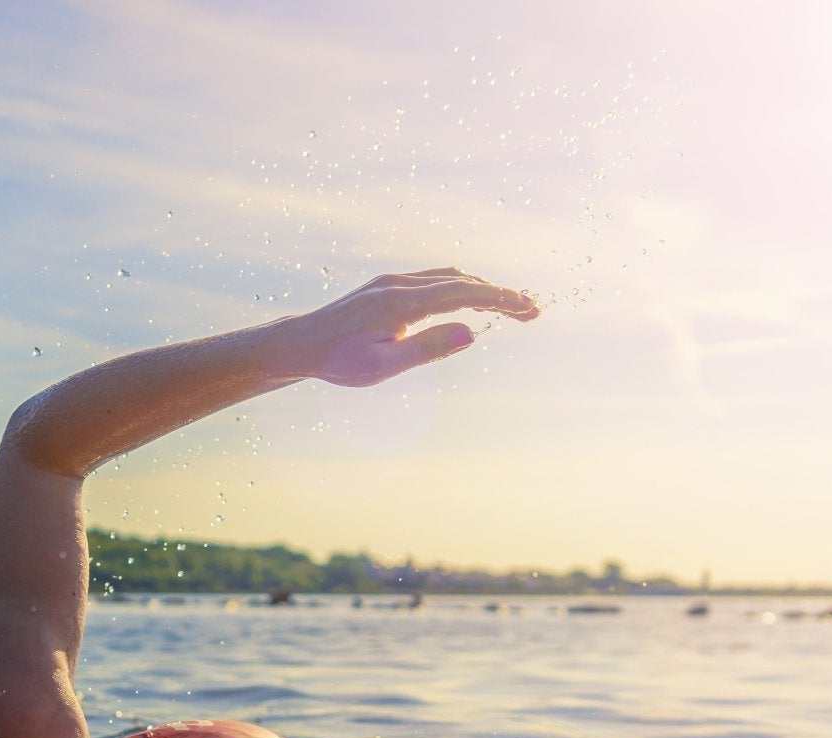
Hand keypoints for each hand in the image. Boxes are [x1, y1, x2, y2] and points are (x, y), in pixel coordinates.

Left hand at [270, 268, 538, 388]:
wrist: (298, 345)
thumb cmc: (338, 362)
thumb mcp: (384, 366)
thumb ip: (427, 348)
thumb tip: (471, 332)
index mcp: (402, 302)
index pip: (463, 293)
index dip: (500, 299)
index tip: (529, 308)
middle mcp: (399, 284)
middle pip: (461, 281)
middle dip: (499, 295)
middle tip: (533, 312)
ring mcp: (391, 282)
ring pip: (448, 277)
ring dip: (481, 289)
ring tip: (510, 307)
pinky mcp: (385, 286)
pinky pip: (432, 280)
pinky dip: (460, 287)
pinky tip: (470, 300)